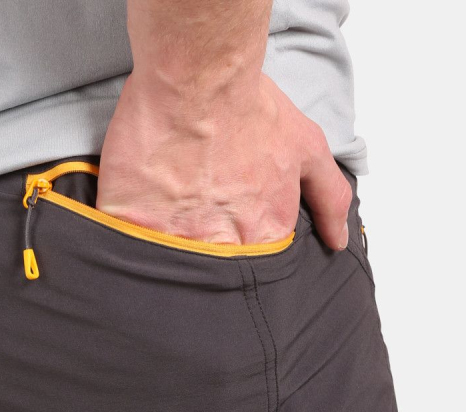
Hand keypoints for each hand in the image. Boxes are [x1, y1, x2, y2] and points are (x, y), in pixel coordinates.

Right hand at [96, 71, 350, 250]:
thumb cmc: (248, 106)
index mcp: (264, 234)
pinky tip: (134, 229)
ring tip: (168, 230)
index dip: (242, 259)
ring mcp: (176, 239)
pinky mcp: (132, 223)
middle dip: (207, 267)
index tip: (231, 241)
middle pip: (213, 281)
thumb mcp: (306, 148)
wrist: (198, 76)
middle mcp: (223, 244)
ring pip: (172, 274)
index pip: (256, 272)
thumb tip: (338, 241)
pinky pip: (128, 248)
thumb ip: (329, 199)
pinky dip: (130, 244)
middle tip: (198, 232)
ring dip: (169, 263)